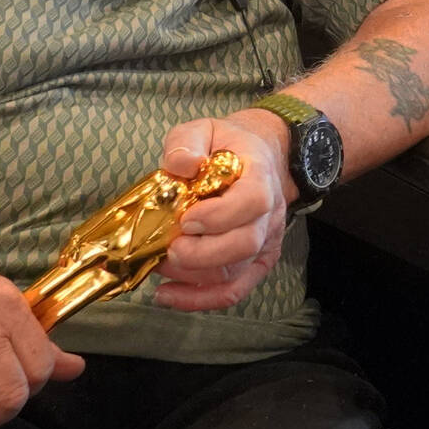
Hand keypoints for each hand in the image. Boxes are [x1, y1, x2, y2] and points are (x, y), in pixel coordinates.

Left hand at [153, 112, 291, 310]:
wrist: (258, 158)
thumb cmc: (227, 146)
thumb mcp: (203, 129)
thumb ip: (186, 142)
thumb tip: (181, 165)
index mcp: (260, 177)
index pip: (252, 201)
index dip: (218, 216)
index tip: (185, 218)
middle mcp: (269, 214)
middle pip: (245, 243)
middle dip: (201, 253)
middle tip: (168, 248)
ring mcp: (265, 242)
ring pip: (236, 272)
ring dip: (193, 276)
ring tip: (159, 265)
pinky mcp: (255, 262)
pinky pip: (234, 290)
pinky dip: (200, 299)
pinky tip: (168, 295)